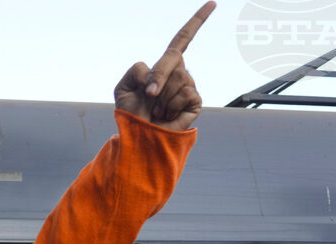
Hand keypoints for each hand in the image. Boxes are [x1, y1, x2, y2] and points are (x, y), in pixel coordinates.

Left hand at [113, 2, 214, 130]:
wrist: (140, 138)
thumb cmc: (131, 114)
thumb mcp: (123, 88)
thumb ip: (135, 71)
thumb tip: (155, 74)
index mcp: (164, 66)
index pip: (183, 39)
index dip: (196, 21)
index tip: (212, 4)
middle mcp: (180, 73)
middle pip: (174, 57)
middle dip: (158, 75)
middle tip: (148, 96)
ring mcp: (189, 86)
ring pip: (178, 77)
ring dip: (161, 97)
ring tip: (156, 111)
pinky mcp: (195, 102)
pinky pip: (185, 92)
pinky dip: (171, 105)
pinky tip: (166, 116)